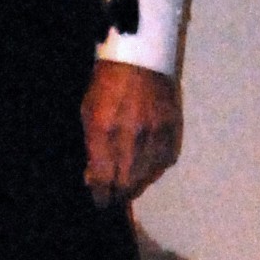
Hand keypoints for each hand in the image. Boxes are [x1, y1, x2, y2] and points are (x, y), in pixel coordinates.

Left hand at [82, 60, 181, 208]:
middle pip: (126, 184)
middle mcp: (130, 137)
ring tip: (128, 186)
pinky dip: (153, 171)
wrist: (140, 59)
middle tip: (113, 197)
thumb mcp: (88, 113)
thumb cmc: (106, 85)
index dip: (101, 195)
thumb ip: (91, 148)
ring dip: (135, 185)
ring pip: (146, 178)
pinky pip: (163, 164)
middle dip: (118, 195)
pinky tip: (145, 169)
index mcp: (104, 130)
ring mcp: (154, 135)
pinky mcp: (172, 131)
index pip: (103, 179)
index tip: (100, 201)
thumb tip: (93, 178)